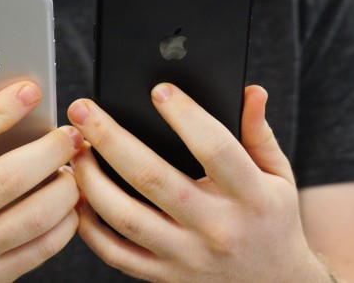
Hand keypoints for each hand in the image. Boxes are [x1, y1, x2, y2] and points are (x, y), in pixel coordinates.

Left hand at [68, 84, 330, 281]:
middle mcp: (216, 228)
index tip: (159, 90)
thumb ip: (259, 133)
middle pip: (153, 178)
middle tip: (83, 110)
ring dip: (92, 180)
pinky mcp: (164, 276)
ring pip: (125, 217)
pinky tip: (78, 196)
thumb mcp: (278, 176)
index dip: (186, 116)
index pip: (215, 149)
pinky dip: (90, 225)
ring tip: (75, 150)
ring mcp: (187, 257)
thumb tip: (251, 90)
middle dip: (111, 138)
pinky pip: (116, 253)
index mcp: (251, 197)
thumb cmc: (272, 221)